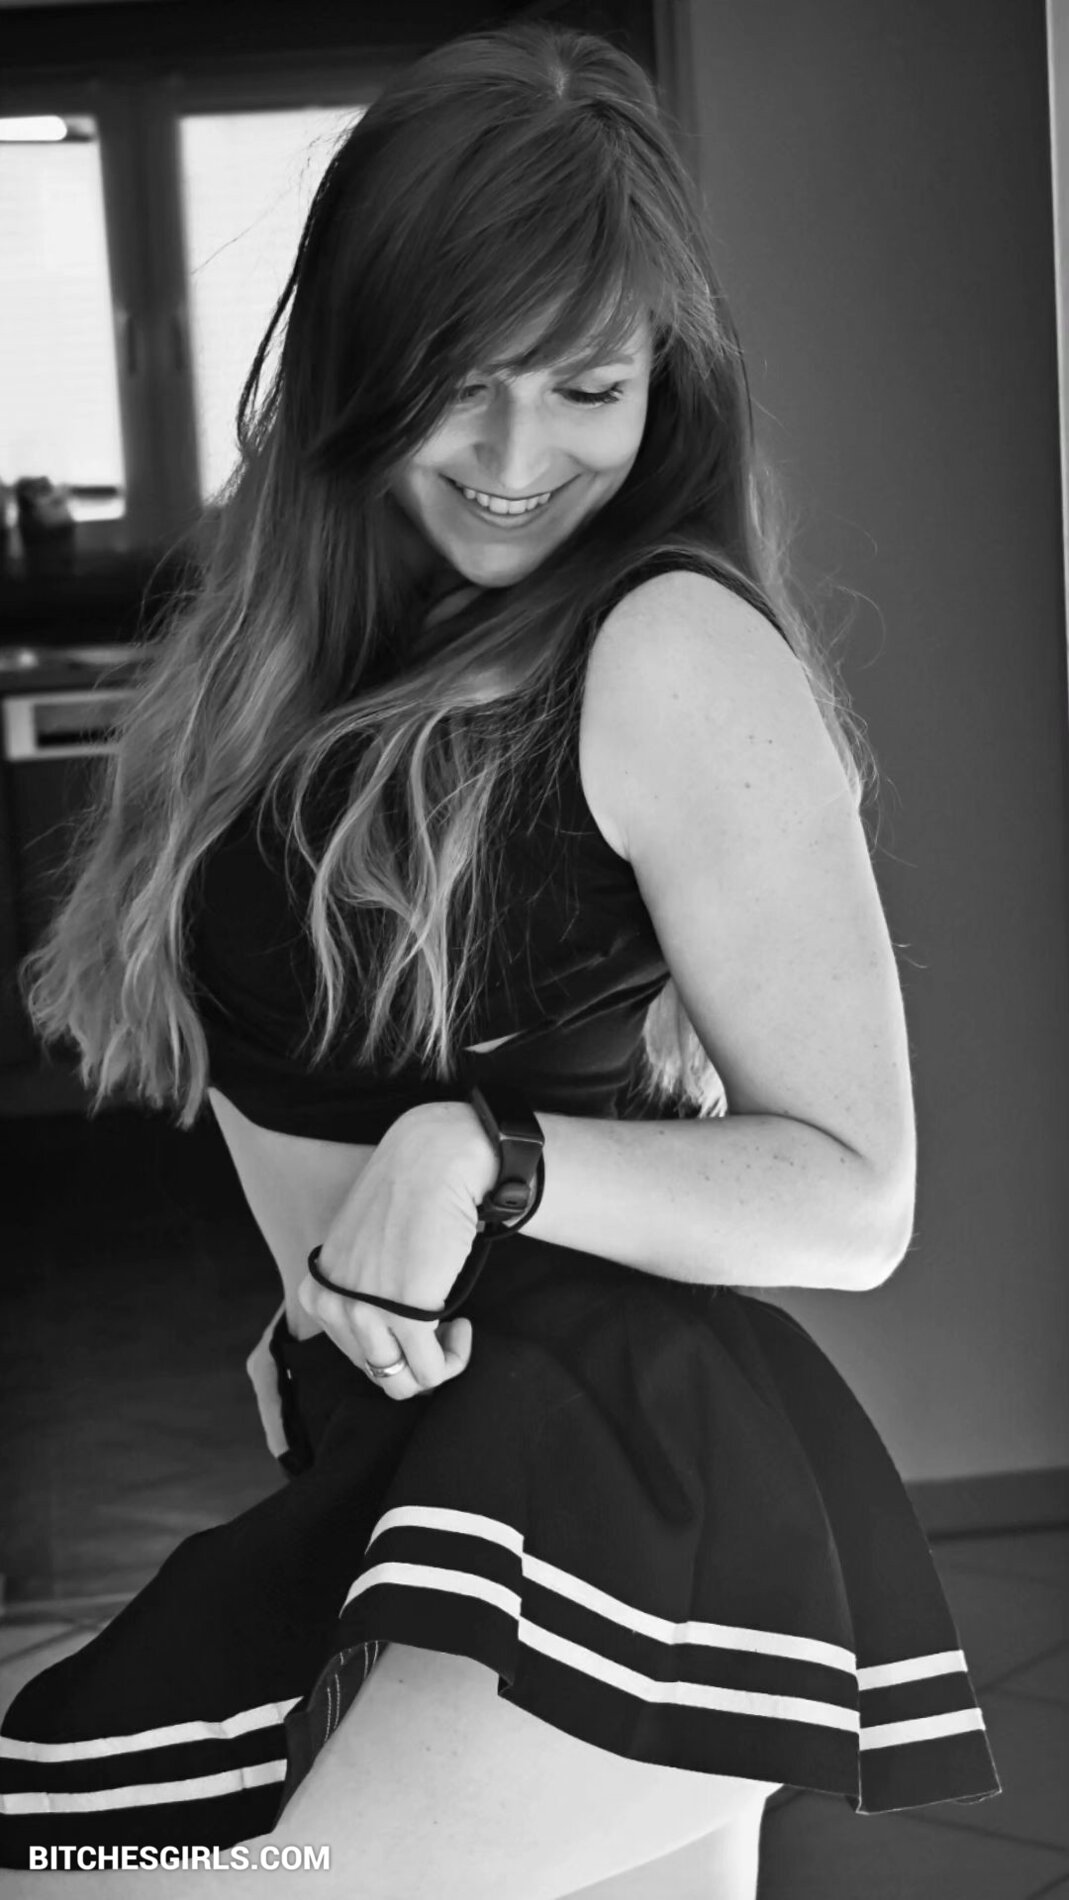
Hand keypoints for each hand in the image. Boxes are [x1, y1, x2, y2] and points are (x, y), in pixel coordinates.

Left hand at [297, 1100, 498, 1400]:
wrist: (435, 1160)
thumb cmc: (409, 1195)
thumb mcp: (363, 1245)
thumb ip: (361, 1286)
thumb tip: (384, 1332)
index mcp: (320, 1289)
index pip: (351, 1352)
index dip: (391, 1345)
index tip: (415, 1324)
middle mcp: (335, 1305)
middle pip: (375, 1370)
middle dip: (412, 1358)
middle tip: (439, 1330)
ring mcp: (366, 1311)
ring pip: (400, 1382)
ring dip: (434, 1363)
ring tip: (451, 1329)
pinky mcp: (405, 1314)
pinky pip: (430, 1370)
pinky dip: (453, 1358)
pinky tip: (461, 1325)